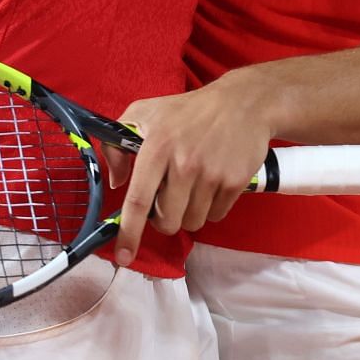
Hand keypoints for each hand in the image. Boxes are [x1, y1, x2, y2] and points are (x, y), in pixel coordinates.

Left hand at [109, 74, 274, 267]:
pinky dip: (211, 207)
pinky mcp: (235, 182)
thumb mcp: (144, 112)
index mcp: (157, 146)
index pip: (138, 200)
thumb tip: (117, 183)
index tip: (123, 257)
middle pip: (167, 222)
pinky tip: (212, 182)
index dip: (129, 233)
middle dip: (164, 218)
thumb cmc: (188, 110)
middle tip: (169, 196)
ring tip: (193, 186)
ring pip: (192, 222)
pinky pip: (216, 216)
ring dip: (189, 212)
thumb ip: (117, 144)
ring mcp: (212, 174)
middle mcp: (184, 163)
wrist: (243, 103)